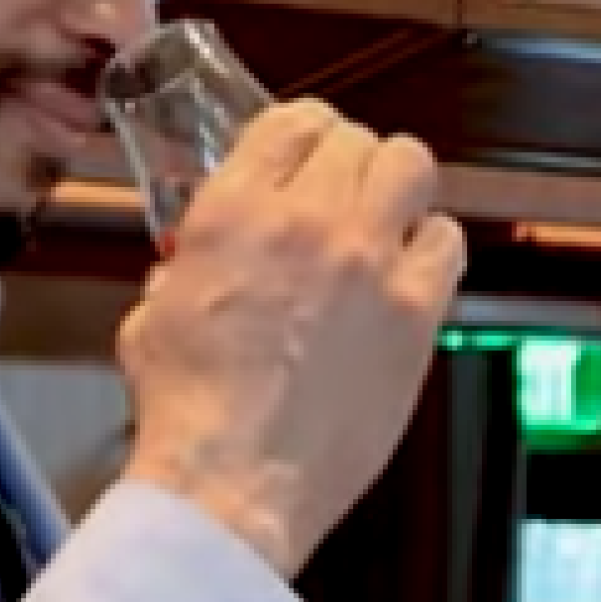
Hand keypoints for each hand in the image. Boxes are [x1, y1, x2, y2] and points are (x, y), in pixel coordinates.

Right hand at [115, 100, 466, 575]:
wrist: (234, 480)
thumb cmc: (190, 413)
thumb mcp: (152, 316)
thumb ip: (183, 271)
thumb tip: (193, 268)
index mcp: (235, 211)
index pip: (292, 121)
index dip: (307, 134)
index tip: (310, 152)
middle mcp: (308, 221)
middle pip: (357, 140)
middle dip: (349, 163)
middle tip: (346, 195)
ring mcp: (369, 262)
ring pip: (412, 168)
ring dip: (399, 191)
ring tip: (387, 223)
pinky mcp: (415, 312)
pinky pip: (448, 241)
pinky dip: (434, 247)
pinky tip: (413, 273)